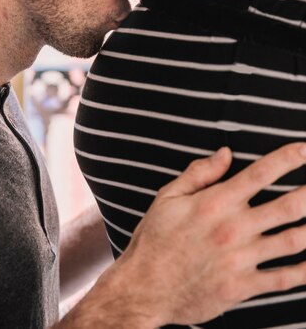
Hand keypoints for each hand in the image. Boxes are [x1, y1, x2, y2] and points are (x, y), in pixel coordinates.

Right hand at [111, 143, 305, 326]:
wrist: (145, 288)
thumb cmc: (154, 240)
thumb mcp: (168, 197)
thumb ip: (199, 173)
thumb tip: (226, 152)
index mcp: (216, 203)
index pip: (261, 173)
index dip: (288, 158)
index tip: (304, 148)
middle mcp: (234, 229)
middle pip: (288, 206)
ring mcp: (241, 259)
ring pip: (293, 241)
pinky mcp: (243, 287)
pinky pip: (283, 278)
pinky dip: (304, 271)